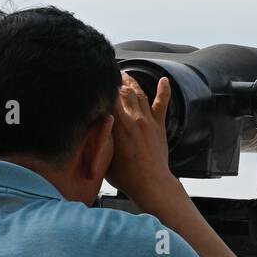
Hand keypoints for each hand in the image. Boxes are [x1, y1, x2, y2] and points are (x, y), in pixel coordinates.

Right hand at [106, 72, 178, 205]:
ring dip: (131, 82)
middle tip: (107, 72)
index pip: (108, 96)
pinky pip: (162, 104)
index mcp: (119, 125)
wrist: (151, 184)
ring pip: (139, 94)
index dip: (101, 85)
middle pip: (123, 91)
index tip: (95, 78)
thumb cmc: (126, 176)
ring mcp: (148, 121)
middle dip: (114, 79)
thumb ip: (99, 136)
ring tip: (124, 75)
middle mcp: (134, 118)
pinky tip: (164, 80)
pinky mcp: (159, 126)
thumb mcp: (104, 155)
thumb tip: (93, 122)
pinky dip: (164, 90)